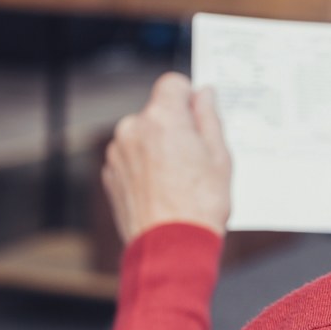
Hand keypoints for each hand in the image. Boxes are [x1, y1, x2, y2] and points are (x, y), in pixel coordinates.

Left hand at [102, 72, 231, 243]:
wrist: (171, 246)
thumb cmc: (200, 204)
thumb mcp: (220, 156)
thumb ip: (209, 117)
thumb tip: (204, 94)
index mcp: (163, 118)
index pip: (173, 83)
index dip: (189, 97)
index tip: (199, 116)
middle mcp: (133, 128)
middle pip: (157, 112)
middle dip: (175, 126)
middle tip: (196, 156)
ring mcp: (117, 152)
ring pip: (143, 135)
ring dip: (158, 147)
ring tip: (179, 178)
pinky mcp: (110, 175)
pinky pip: (131, 158)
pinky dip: (145, 166)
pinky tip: (162, 189)